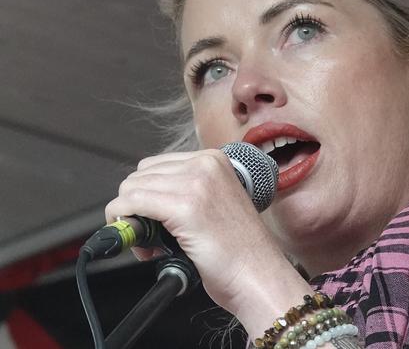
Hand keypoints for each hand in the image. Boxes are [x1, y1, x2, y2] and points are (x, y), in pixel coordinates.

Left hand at [104, 149, 296, 314]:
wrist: (257, 275)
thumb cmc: (240, 251)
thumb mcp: (215, 204)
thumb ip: (185, 192)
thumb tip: (144, 200)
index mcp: (214, 160)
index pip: (157, 165)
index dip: (146, 193)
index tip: (149, 216)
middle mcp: (205, 165)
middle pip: (141, 175)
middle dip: (136, 205)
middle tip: (149, 235)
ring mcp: (196, 183)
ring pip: (132, 187)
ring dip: (130, 217)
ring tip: (151, 244)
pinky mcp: (184, 206)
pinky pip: (131, 203)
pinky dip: (122, 220)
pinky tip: (138, 242)